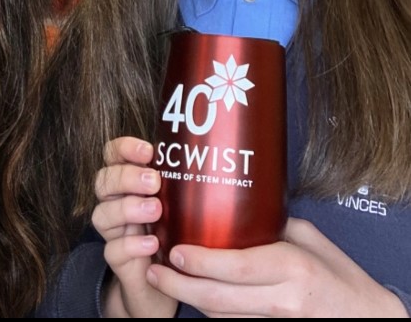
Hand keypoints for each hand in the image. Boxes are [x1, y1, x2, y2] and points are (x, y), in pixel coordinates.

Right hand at [93, 136, 177, 317]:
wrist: (161, 286)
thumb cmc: (174, 235)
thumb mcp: (177, 204)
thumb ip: (180, 184)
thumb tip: (213, 158)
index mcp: (127, 184)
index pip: (112, 156)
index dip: (123, 148)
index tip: (147, 151)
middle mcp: (116, 204)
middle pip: (103, 181)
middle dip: (126, 177)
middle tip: (154, 182)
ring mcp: (114, 233)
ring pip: (102, 214)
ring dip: (127, 208)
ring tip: (155, 210)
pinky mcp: (118, 261)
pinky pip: (113, 250)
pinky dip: (131, 244)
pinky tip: (152, 243)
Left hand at [146, 217, 408, 316]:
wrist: (365, 316)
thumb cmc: (337, 271)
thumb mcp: (306, 236)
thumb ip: (269, 227)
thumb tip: (231, 208)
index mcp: (291, 266)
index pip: (237, 267)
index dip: (201, 263)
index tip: (174, 252)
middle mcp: (282, 297)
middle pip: (219, 299)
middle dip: (179, 288)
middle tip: (153, 272)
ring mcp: (277, 320)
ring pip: (221, 315)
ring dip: (188, 300)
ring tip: (162, 280)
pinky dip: (209, 309)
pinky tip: (191, 293)